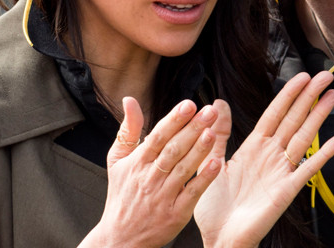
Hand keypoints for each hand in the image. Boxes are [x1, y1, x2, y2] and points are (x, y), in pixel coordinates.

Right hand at [79, 97, 222, 247]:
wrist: (119, 240)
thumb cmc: (122, 194)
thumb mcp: (117, 160)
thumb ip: (128, 129)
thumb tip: (129, 100)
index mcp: (138, 162)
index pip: (158, 136)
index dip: (174, 120)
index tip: (189, 104)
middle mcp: (150, 178)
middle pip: (173, 149)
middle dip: (192, 129)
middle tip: (209, 111)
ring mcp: (163, 196)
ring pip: (183, 169)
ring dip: (198, 150)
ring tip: (212, 131)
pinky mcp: (175, 214)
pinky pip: (191, 194)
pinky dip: (203, 179)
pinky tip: (215, 164)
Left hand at [194, 71, 333, 247]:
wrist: (219, 239)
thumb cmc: (215, 206)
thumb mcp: (212, 160)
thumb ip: (219, 132)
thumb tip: (218, 103)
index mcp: (254, 146)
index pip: (275, 113)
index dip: (289, 94)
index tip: (301, 77)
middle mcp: (271, 154)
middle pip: (294, 119)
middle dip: (309, 96)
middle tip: (326, 76)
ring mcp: (281, 171)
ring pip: (304, 136)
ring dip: (319, 115)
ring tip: (333, 95)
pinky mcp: (287, 190)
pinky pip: (308, 168)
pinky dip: (324, 154)